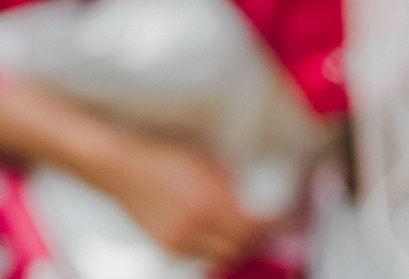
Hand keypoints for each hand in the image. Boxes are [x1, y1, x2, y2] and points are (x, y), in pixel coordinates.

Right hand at [89, 133, 265, 266]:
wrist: (117, 166)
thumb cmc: (159, 155)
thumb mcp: (203, 161)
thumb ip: (231, 185)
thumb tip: (257, 201)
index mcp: (207, 201)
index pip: (256, 225)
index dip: (279, 224)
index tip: (291, 218)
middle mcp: (195, 225)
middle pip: (242, 245)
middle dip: (258, 236)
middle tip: (267, 225)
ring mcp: (179, 239)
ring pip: (223, 254)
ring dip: (235, 243)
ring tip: (237, 227)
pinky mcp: (167, 246)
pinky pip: (201, 254)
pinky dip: (211, 245)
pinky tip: (209, 229)